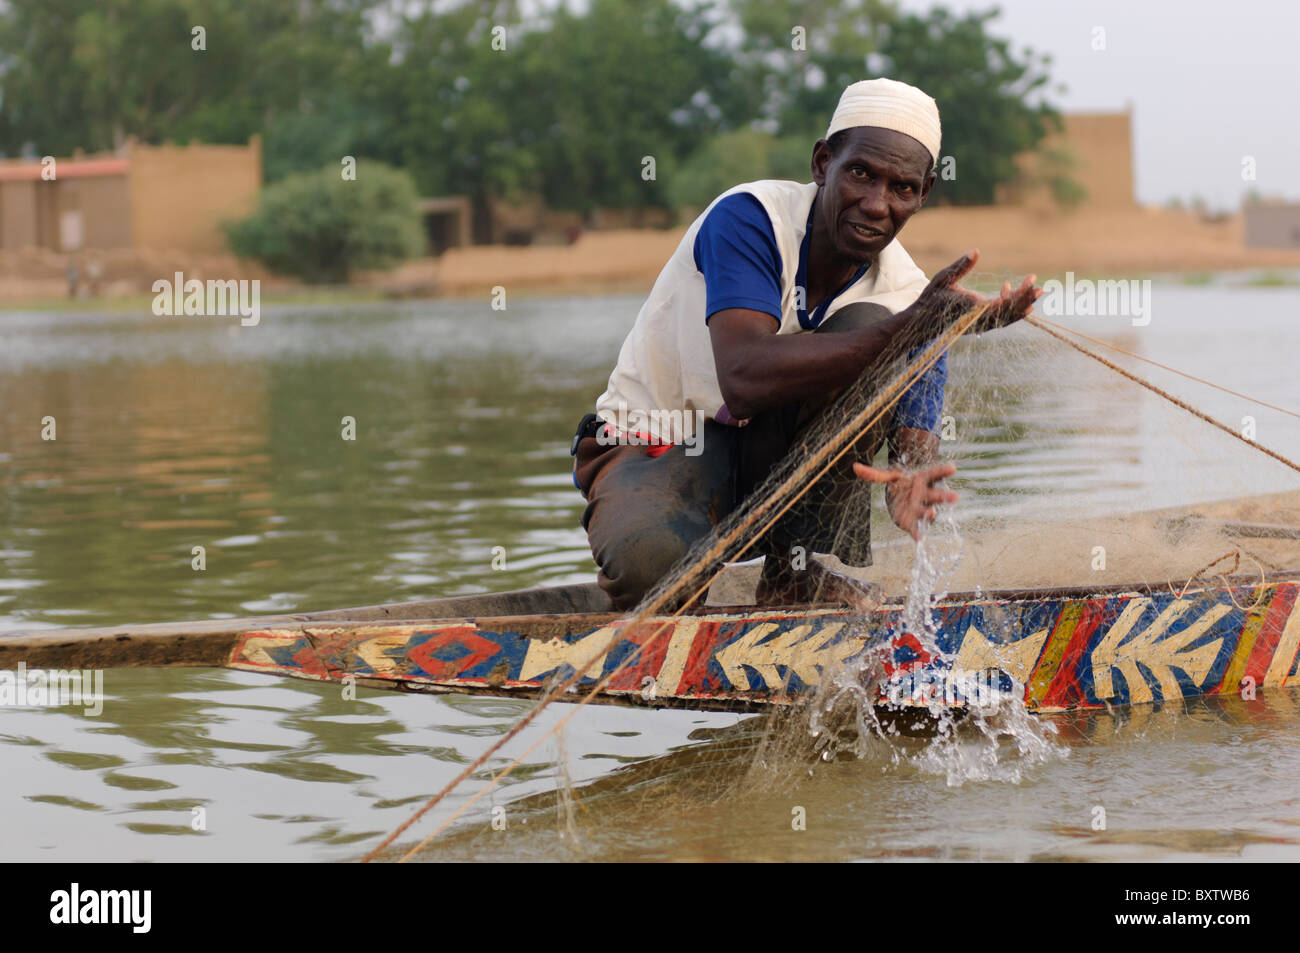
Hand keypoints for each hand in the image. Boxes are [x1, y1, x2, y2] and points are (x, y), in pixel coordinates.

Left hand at [852, 461, 958, 541]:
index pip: (934, 473)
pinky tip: (918, 539)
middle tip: (954, 496)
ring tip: (933, 513)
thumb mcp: (888, 476)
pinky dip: (917, 533)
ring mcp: (921, 508)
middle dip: (944, 496)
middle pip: (936, 494)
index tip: (953, 468)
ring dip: (931, 513)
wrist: (903, 495)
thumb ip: (873, 474)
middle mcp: (925, 495)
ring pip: (928, 511)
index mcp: (921, 479)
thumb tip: (854, 467)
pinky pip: (916, 527)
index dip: (943, 470)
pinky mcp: (913, 521)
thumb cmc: (900, 483)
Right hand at [906, 249, 1041, 334]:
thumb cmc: (931, 298)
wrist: (921, 323)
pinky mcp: (979, 326)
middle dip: (1026, 299)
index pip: (1003, 302)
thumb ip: (961, 266)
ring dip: (1023, 306)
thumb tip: (976, 251)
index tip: (1031, 281)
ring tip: (1037, 293)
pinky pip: (1001, 321)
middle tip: (1041, 288)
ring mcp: (980, 326)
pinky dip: (1014, 313)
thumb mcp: (943, 278)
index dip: (1020, 293)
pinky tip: (1024, 305)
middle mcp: (979, 319)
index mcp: (972, 307)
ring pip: (1008, 319)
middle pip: (1010, 312)